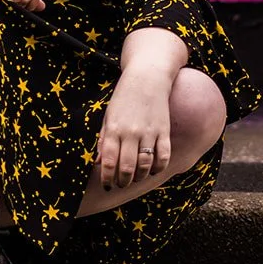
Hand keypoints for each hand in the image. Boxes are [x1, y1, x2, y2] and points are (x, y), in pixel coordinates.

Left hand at [96, 67, 172, 188]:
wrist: (147, 78)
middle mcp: (131, 132)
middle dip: (123, 181)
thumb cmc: (124, 98)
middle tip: (121, 184)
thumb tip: (99, 163)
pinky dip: (158, 168)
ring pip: (145, 165)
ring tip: (135, 178)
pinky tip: (153, 169)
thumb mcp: (108, 116)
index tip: (107, 185)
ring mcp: (148, 132)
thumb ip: (104, 140)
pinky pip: (163, 156)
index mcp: (114, 129)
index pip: (109, 161)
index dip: (107, 177)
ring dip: (140, 177)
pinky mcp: (163, 131)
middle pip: (127, 167)